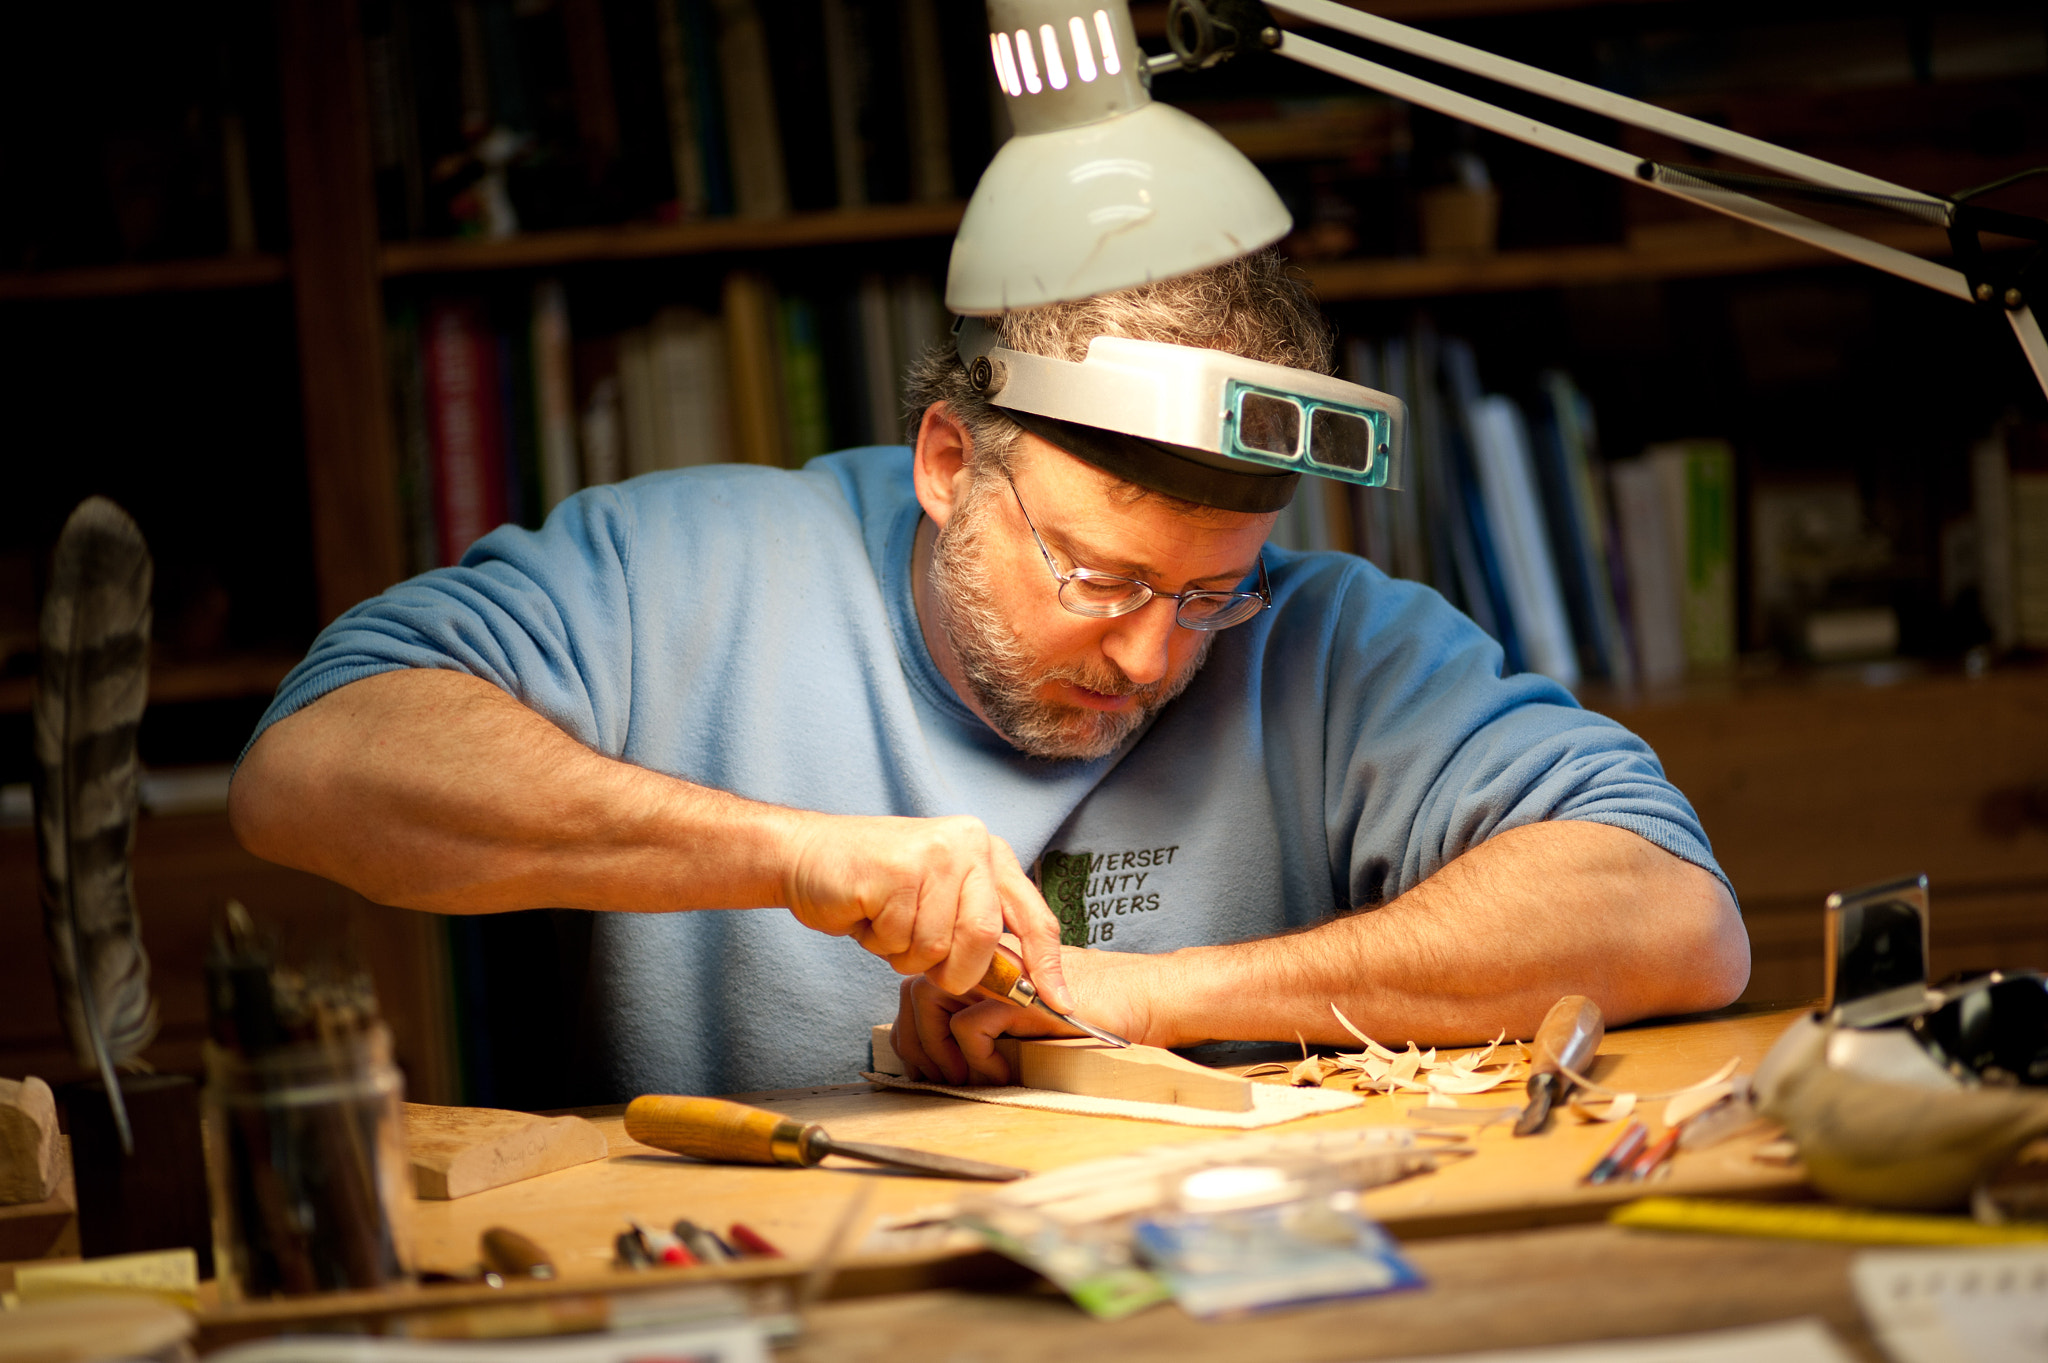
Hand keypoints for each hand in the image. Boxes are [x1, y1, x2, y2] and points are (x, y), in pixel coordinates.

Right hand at [781, 812, 1071, 1008]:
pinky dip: (879, 942)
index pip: (1034, 916)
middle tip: (922, 959)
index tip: (1060, 1003)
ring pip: (937, 946)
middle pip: (984, 939)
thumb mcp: (940, 900)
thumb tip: (1019, 984)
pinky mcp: (898, 869)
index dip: (1047, 965)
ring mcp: (934, 853)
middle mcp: (969, 844)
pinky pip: (900, 939)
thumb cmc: (875, 887)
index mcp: (988, 852)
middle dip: (953, 970)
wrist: (805, 856)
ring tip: (886, 921)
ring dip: (905, 953)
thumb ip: (977, 929)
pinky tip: (867, 912)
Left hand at [890, 946, 1158, 1084]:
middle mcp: (988, 963)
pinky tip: (1004, 1072)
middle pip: (916, 991)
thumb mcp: (1032, 1022)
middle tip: (935, 1079)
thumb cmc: (1096, 1015)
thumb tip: (946, 1061)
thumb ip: (993, 1025)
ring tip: (965, 1078)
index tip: (927, 1069)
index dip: (915, 1030)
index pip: (922, 986)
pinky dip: (977, 1058)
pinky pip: (970, 1026)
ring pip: (930, 999)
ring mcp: (1002, 975)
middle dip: (915, 1043)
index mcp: (988, 966)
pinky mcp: (1020, 996)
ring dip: (937, 1049)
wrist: (1146, 998)